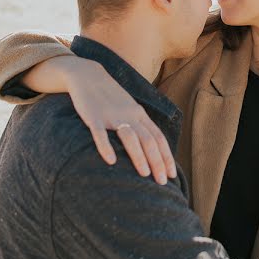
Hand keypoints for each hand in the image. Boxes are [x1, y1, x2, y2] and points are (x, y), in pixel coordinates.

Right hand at [51, 57, 176, 183]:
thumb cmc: (109, 96)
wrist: (87, 75)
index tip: (171, 175)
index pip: (158, 137)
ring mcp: (112, 115)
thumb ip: (138, 125)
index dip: (166, 156)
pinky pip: (101, 133)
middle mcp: (129, 115)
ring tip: (145, 174)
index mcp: (139, 114)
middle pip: (148, 140)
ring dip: (139, 156)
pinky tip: (111, 161)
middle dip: (157, 162)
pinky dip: (106, 147)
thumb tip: (149, 147)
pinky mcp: (93, 116)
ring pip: (130, 137)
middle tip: (162, 182)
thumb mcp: (128, 108)